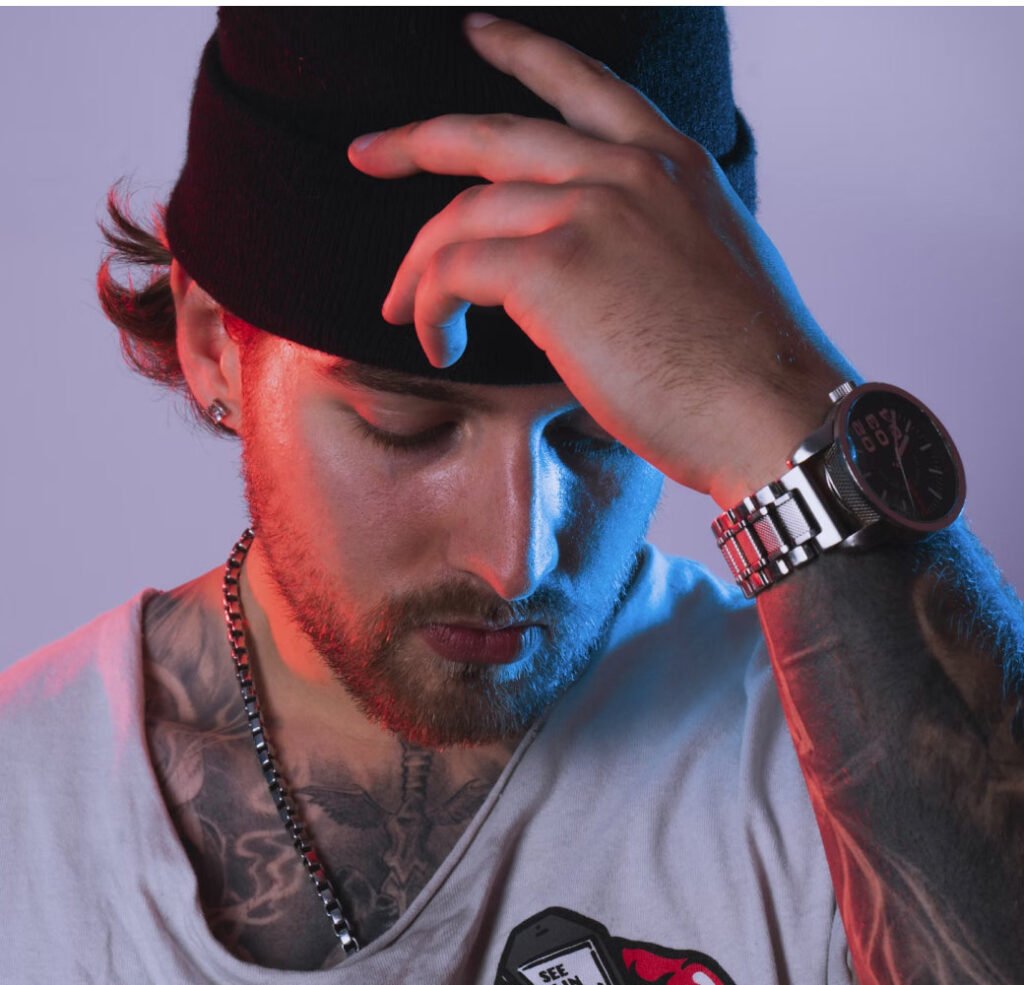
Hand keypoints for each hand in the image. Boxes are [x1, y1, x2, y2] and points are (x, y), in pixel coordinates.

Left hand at [347, 14, 856, 507]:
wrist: (776, 416)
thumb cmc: (748, 368)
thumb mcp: (713, 267)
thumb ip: (654, 235)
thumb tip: (604, 260)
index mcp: (673, 164)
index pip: (585, 84)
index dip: (523, 52)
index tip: (477, 34)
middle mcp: (627, 168)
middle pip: (492, 134)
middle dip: (417, 142)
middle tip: (368, 154)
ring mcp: (589, 209)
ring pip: (461, 214)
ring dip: (420, 269)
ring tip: (408, 315)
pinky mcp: (554, 265)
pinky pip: (455, 270)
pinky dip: (431, 308)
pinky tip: (438, 346)